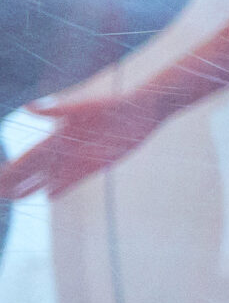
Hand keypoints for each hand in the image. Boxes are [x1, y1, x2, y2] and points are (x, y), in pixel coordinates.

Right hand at [0, 94, 161, 200]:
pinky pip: (73, 180)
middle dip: (15, 180)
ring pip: (49, 177)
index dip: (13, 169)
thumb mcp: (83, 108)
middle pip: (35, 170)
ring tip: (12, 197)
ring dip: (31, 187)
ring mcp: (79, 158)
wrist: (141, 111)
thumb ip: (56, 110)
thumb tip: (27, 107)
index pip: (29, 157)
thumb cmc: (112, 104)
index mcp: (59, 135)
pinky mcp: (96, 164)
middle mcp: (66, 149)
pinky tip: (47, 197)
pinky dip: (59, 188)